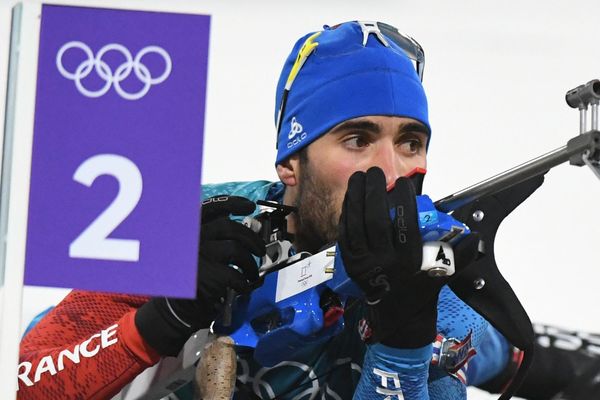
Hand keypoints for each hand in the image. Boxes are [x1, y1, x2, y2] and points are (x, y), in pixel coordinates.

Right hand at [136, 195, 264, 355]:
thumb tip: (247, 228)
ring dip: (251, 262)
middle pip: (230, 227)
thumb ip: (216, 236)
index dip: (233, 203)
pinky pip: (236, 274)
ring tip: (252, 271)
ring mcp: (198, 256)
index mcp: (190, 230)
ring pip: (236, 250)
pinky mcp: (206, 276)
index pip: (212, 207)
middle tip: (260, 250)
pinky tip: (243, 287)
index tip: (250, 206)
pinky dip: (244, 282)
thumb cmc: (192, 279)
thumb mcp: (198, 251)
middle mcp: (191, 239)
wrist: (175, 309)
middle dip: (252, 238)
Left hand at [338, 167, 478, 347]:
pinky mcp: (350, 264)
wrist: (398, 317)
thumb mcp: (445, 274)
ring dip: (356, 198)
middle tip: (375, 172)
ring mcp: (363, 264)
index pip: (404, 225)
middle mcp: (383, 263)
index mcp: (408, 262)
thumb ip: (460, 254)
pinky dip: (346, 214)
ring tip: (359, 177)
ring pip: (356, 225)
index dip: (402, 200)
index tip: (403, 182)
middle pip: (375, 221)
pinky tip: (350, 197)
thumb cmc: (421, 291)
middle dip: (374, 193)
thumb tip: (474, 235)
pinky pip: (345, 234)